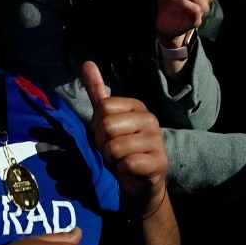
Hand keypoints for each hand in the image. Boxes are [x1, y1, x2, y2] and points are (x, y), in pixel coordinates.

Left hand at [80, 62, 166, 212]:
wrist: (139, 182)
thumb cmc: (121, 148)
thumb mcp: (106, 119)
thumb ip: (97, 91)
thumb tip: (86, 62)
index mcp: (136, 106)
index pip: (102, 107)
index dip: (96, 125)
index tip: (106, 135)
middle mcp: (150, 119)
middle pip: (106, 126)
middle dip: (102, 144)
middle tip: (112, 150)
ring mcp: (157, 140)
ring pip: (114, 147)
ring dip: (112, 159)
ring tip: (121, 160)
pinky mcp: (159, 162)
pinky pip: (127, 163)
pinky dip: (122, 170)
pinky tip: (131, 170)